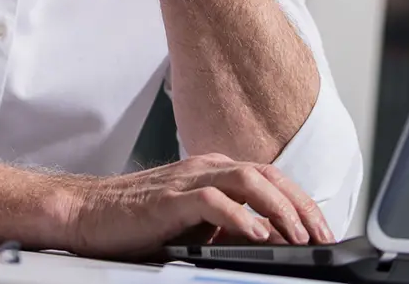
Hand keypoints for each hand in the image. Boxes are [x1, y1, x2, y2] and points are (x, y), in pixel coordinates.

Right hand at [63, 153, 333, 259]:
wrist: (86, 212)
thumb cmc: (135, 218)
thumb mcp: (192, 223)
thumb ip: (226, 226)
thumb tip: (266, 241)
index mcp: (214, 171)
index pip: (270, 178)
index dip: (301, 201)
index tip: (322, 229)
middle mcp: (206, 168)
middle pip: (268, 175)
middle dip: (301, 205)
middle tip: (323, 235)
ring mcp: (188, 179)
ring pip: (248, 180)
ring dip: (279, 208)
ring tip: (298, 235)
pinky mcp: (170, 198)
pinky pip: (213, 201)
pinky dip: (240, 217)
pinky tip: (257, 233)